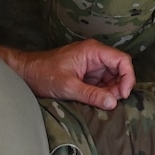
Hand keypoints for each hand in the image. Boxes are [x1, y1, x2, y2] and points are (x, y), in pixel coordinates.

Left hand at [12, 40, 135, 109]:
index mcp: (93, 51)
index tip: (123, 94)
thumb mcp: (68, 86)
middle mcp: (95, 56)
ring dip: (111, 92)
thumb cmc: (43, 73)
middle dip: (119, 87)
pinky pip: (102, 85)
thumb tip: (113, 103)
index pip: (122, 60)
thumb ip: (91, 95)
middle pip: (120, 70)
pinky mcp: (87, 76)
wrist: (26, 73)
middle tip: (111, 103)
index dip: (128, 77)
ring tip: (101, 103)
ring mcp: (92, 66)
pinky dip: (103, 94)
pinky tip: (97, 102)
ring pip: (112, 79)